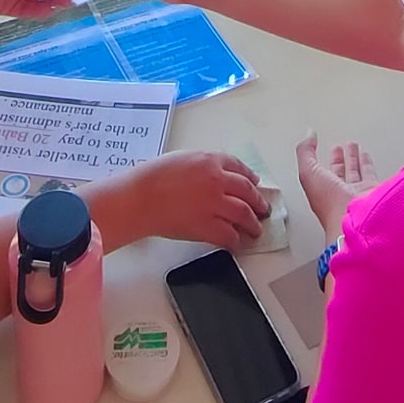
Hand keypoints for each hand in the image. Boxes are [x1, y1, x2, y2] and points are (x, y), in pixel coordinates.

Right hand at [116, 150, 267, 248]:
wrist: (140, 197)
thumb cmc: (152, 177)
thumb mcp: (182, 159)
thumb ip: (203, 165)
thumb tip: (216, 175)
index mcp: (210, 161)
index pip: (240, 168)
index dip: (250, 177)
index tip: (255, 184)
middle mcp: (217, 181)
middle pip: (248, 192)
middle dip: (258, 202)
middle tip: (263, 209)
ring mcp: (214, 204)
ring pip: (244, 214)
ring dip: (253, 223)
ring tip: (256, 229)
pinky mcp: (207, 226)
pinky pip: (229, 235)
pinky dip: (235, 240)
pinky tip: (237, 243)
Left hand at [296, 131, 377, 242]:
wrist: (357, 221)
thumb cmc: (332, 205)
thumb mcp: (309, 173)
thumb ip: (306, 153)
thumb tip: (308, 135)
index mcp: (324, 192)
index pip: (325, 172)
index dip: (328, 160)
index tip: (331, 148)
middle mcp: (342, 195)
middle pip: (343, 174)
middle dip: (344, 160)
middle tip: (346, 146)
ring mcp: (360, 196)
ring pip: (359, 175)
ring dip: (358, 162)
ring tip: (359, 150)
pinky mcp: (375, 194)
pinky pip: (374, 177)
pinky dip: (373, 168)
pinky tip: (374, 162)